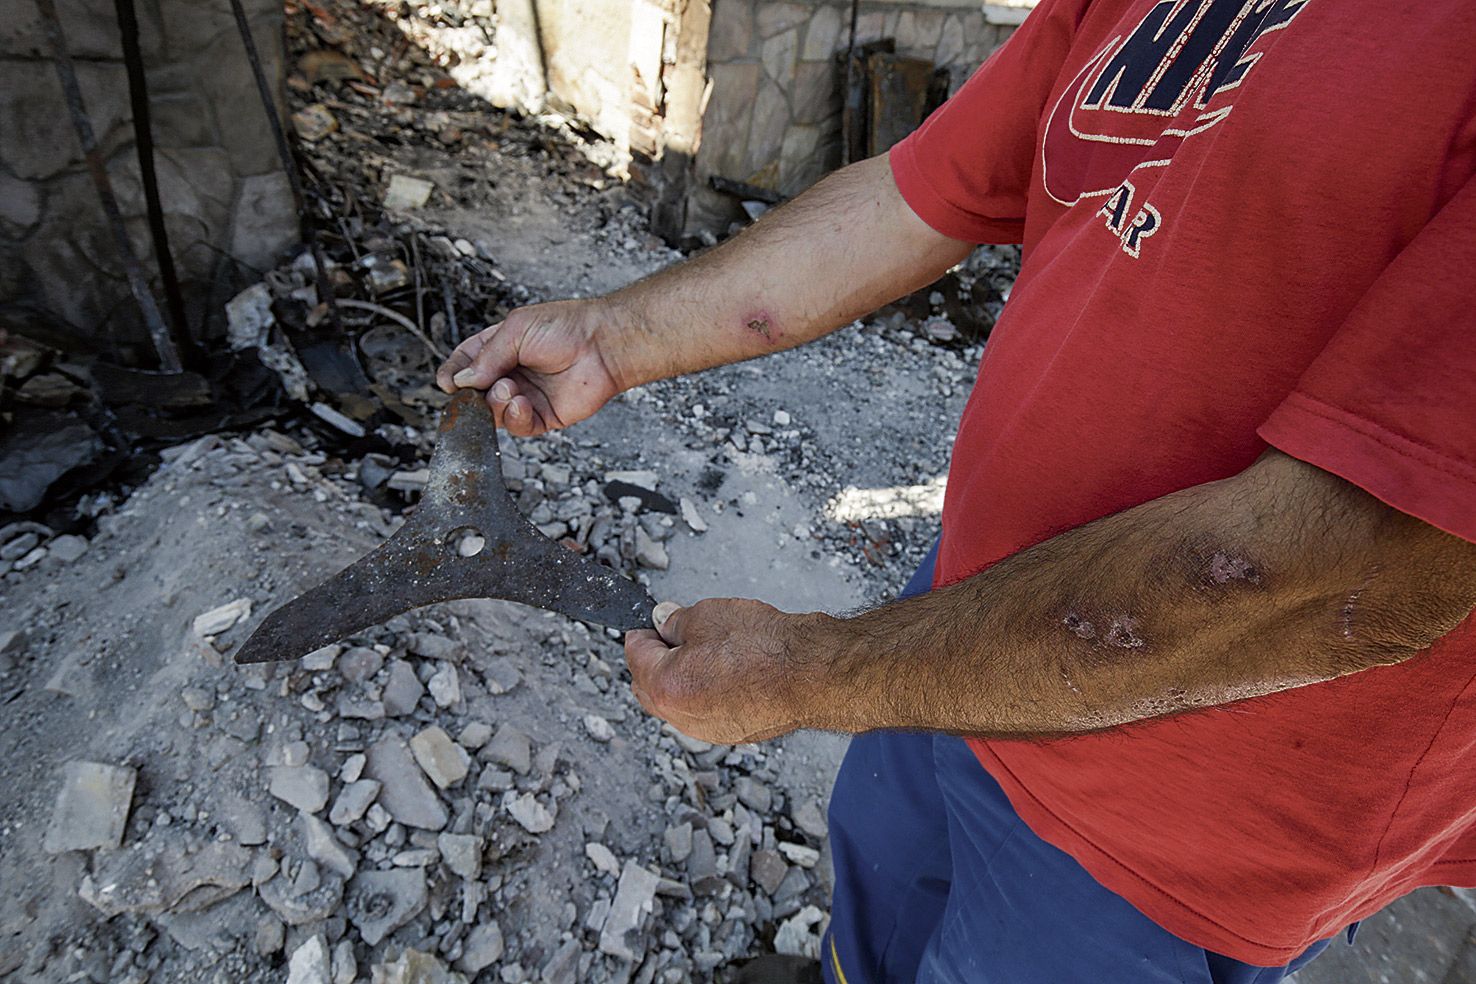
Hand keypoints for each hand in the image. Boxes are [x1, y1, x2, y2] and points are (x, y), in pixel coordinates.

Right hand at [435, 298, 632, 435]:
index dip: (454, 375)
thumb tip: (461, 381)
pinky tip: (521, 403)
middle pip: (476, 393)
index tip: (447, 383)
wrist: (603, 345)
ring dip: (495, 404)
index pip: (466, 364)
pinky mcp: (543, 416)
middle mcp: (512, 373)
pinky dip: (515, 418)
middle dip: (473, 393)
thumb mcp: (516, 330)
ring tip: (510, 389)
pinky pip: (518, 426)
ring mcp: (527, 396)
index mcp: (501, 348)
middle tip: (480, 387)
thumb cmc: (566, 328)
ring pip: (494, 413)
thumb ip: (486, 357)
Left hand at [625, 599, 822, 743]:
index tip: (650, 621)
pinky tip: (729, 670)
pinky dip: (706, 692)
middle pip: (650, 687)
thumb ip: (676, 621)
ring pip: (678, 703)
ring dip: (681, 678)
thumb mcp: (707, 616)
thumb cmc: (765, 648)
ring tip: (708, 649)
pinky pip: (706, 712)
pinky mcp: (734, 733)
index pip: (635, 655)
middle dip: (655, 659)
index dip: (642, 631)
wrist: (813, 674)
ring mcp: (709, 730)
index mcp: (666, 687)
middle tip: (674, 633)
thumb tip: (664, 621)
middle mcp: (683, 717)